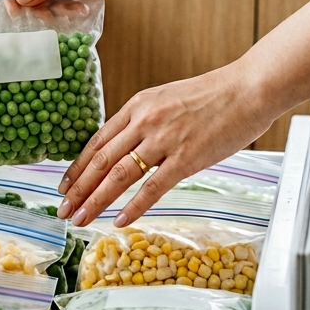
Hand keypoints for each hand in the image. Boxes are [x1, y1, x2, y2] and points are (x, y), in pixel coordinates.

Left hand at [56, 63, 272, 227]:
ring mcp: (164, 140)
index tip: (63, 185)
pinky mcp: (186, 158)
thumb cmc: (212, 96)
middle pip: (100, 161)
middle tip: (61, 209)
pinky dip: (133, 206)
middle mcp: (144, 121)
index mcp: (137, 106)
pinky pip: (152, 188)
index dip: (76, 166)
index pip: (97, 141)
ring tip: (80, 218)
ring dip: (96, 201)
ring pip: (119, 176)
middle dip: (78, 189)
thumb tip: (127, 145)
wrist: (248, 89)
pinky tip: (119, 221)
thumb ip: (145, 120)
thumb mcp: (166, 99)